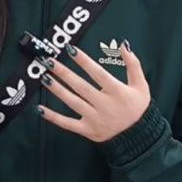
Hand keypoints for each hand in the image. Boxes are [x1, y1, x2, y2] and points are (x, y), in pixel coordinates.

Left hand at [35, 41, 149, 142]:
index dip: (84, 61)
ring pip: (72, 102)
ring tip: (45, 77)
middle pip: (81, 87)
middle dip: (64, 73)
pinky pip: (68, 124)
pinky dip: (53, 117)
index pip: (98, 74)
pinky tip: (41, 108)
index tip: (71, 50)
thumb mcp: (141, 85)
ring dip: (57, 90)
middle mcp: (105, 105)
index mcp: (118, 92)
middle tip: (50, 62)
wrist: (139, 136)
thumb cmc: (138, 108)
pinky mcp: (88, 130)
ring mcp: (95, 119)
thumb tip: (125, 45)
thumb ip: (133, 64)